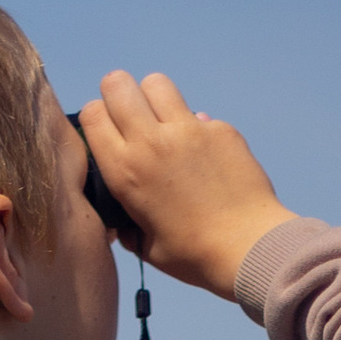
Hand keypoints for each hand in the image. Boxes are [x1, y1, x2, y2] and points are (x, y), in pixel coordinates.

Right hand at [78, 72, 292, 297]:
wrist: (248, 249)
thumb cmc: (194, 256)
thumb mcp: (145, 246)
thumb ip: (127, 224)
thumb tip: (122, 218)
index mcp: (124, 170)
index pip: (91, 112)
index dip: (97, 118)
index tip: (109, 132)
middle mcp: (150, 141)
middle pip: (117, 83)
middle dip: (119, 94)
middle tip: (133, 116)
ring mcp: (187, 130)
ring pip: (156, 83)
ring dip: (155, 98)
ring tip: (165, 123)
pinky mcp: (219, 130)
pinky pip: (198, 114)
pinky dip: (197, 129)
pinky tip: (206, 156)